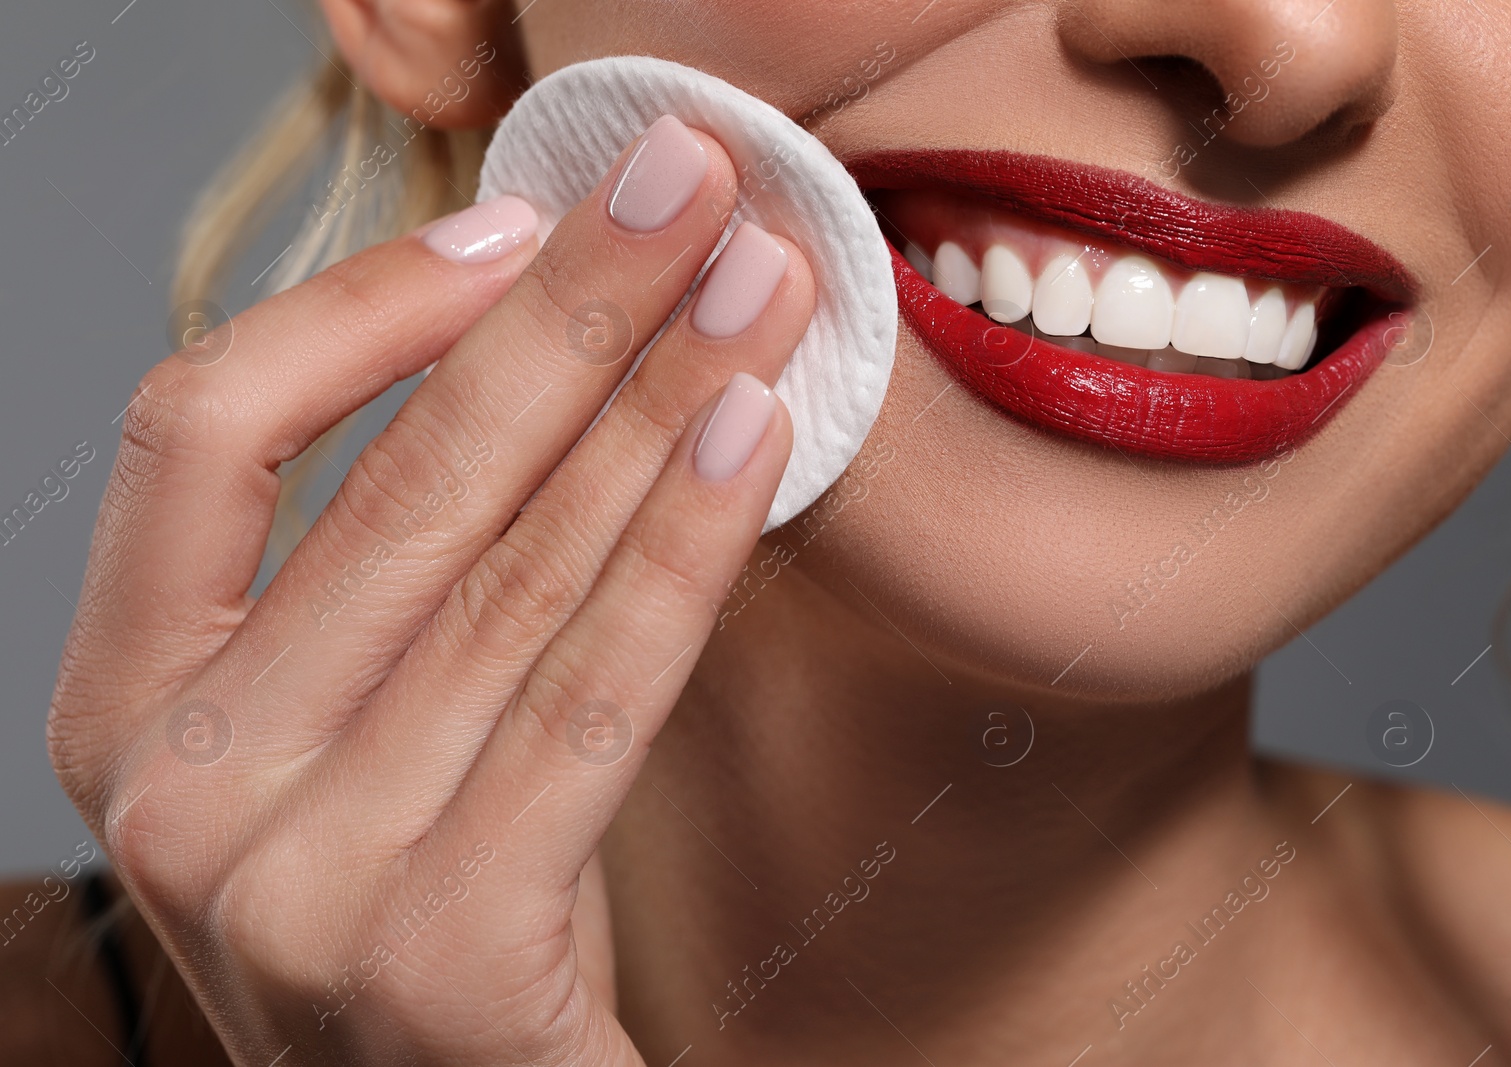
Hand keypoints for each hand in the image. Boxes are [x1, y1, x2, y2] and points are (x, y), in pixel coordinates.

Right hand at [48, 115, 813, 1065]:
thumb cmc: (423, 913)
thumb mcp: (355, 736)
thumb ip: (394, 578)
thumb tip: (537, 346)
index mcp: (129, 706)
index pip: (197, 431)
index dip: (358, 306)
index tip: (511, 227)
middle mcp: (184, 788)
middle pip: (396, 483)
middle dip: (568, 311)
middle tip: (686, 185)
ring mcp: (301, 879)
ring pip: (512, 574)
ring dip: (654, 401)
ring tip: (757, 285)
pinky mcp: (445, 950)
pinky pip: (593, 694)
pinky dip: (683, 544)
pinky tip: (755, 431)